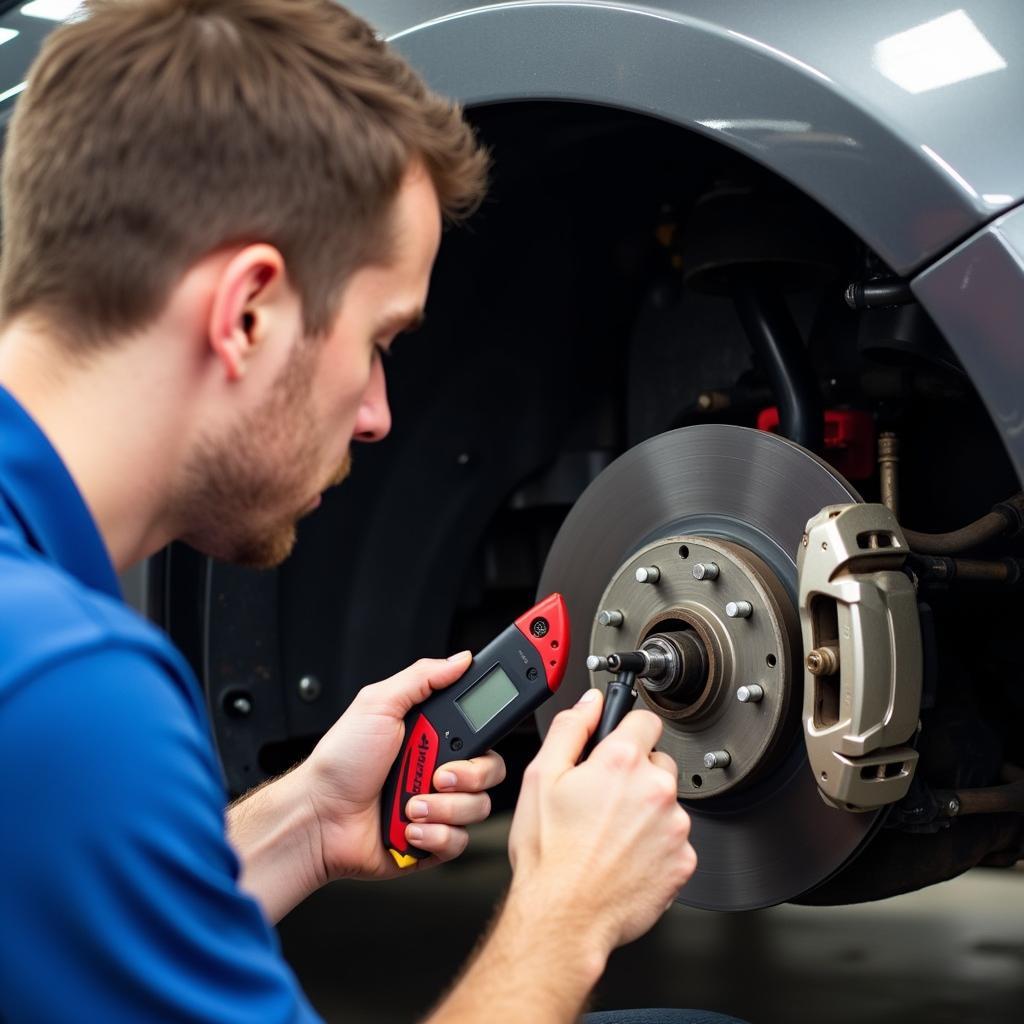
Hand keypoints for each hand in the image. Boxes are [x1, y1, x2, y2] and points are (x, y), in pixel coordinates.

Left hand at [302, 653, 506, 880]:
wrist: (319, 816)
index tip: (467, 741)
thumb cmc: (341, 761)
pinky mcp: (434, 841)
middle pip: (491, 771)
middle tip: (436, 775)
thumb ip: (423, 677)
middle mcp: (440, 770)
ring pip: (478, 807)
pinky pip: (460, 841)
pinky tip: (409, 826)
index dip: (486, 737)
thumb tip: (460, 660)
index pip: (482, 732)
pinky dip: (435, 836)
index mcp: (433, 736)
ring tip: (410, 804)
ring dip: (443, 808)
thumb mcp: (378, 704)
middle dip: (466, 776)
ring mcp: (439, 807)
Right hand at [507, 688, 695, 956]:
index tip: (619, 742)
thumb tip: (590, 703)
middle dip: (635, 773)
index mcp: (622, 762)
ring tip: (610, 833)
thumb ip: (571, 728)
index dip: (627, 729)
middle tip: (602, 799)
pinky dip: (656, 845)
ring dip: (646, 810)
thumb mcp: (541, 776)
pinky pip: (674, 839)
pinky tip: (625, 856)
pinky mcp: (684, 861)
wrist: (563, 915)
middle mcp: (656, 789)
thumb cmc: (549, 853)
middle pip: (658, 761)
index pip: (646, 719)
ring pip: (666, 802)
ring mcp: (675, 827)